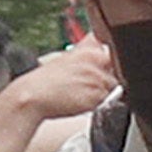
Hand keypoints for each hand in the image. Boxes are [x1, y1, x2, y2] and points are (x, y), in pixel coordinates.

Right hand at [1, 37, 117, 130]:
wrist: (33, 95)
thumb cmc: (46, 80)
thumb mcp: (68, 57)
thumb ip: (87, 50)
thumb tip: (103, 49)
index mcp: (89, 48)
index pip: (113, 51)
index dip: (109, 62)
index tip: (102, 67)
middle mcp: (96, 59)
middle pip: (117, 70)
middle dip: (108, 77)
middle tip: (86, 84)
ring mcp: (98, 77)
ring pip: (113, 86)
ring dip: (103, 92)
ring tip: (81, 93)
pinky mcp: (97, 95)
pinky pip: (107, 101)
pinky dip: (97, 103)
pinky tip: (81, 100)